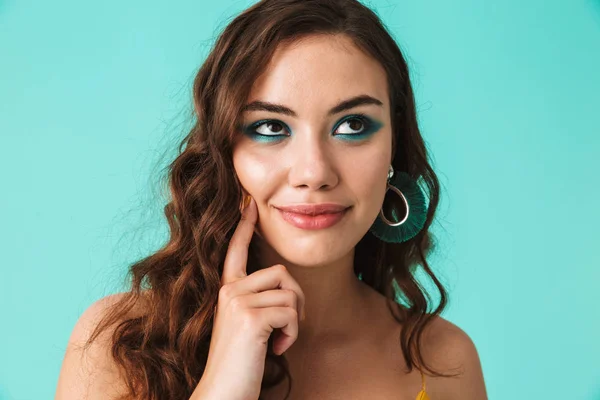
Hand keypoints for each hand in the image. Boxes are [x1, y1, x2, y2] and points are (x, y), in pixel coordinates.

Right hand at [190, 196, 305, 399]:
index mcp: (227, 291)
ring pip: (290, 292)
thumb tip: (285, 287)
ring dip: (295, 320)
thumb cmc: (239, 363)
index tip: (249, 204)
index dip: (244, 228)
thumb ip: (257, 302)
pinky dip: (293, 333)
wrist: (222, 392)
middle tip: (288, 327)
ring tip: (279, 340)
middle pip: (282, 272)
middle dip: (296, 300)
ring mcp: (237, 301)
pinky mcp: (250, 317)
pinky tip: (278, 348)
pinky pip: (291, 312)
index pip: (236, 251)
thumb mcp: (246, 326)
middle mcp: (229, 290)